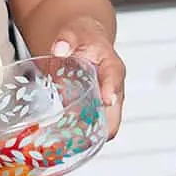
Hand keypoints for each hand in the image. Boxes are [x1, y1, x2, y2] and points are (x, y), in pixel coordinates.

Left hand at [48, 17, 125, 137]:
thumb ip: (66, 39)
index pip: (115, 77)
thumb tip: (60, 48)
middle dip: (100, 127)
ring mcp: (104, 103)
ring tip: (68, 143)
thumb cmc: (82, 38)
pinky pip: (90, 127)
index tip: (106, 99)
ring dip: (88, 136)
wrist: (83, 41)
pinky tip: (61, 140)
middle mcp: (112, 88)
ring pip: (103, 126)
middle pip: (114, 113)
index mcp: (111, 66)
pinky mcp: (93, 111)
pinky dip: (78, 135)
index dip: (111, 89)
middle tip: (79, 136)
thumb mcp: (73, 32)